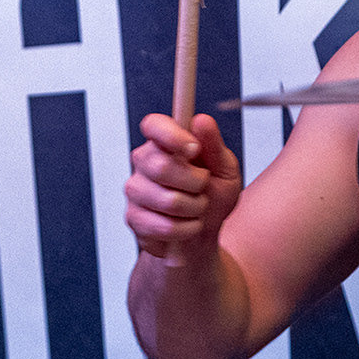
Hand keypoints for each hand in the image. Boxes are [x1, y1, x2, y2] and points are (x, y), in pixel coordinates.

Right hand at [125, 113, 242, 259]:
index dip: (171, 134)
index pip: (153, 125)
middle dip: (195, 182)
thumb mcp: (225, 169)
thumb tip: (202, 121)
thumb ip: (214, 145)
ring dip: (194, 208)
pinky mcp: (134, 218)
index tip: (193, 148)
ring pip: (167, 200)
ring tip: (197, 208)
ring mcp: (136, 190)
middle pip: (161, 166)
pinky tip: (187, 225)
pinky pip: (164, 225)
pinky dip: (186, 229)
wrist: (203, 237)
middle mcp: (144, 162)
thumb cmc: (213, 198)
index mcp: (165, 143)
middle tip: (203, 186)